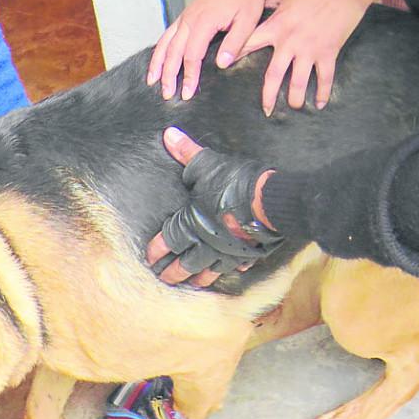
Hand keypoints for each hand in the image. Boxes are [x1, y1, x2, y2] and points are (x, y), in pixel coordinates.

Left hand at [146, 127, 281, 286]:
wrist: (268, 202)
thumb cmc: (233, 183)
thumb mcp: (206, 164)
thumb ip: (187, 153)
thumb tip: (169, 135)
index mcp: (191, 224)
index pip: (168, 240)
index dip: (157, 249)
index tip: (150, 258)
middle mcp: (206, 243)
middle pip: (186, 262)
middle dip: (174, 271)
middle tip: (165, 280)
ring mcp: (228, 251)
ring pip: (211, 269)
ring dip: (201, 277)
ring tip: (194, 283)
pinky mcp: (250, 252)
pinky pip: (239, 263)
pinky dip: (235, 268)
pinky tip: (235, 271)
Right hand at [147, 0, 265, 101]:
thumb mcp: (248, 21)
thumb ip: (234, 43)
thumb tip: (221, 64)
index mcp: (204, 23)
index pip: (192, 56)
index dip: (188, 76)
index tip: (188, 93)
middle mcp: (189, 20)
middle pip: (173, 52)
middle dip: (168, 75)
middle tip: (167, 95)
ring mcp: (185, 17)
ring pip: (165, 43)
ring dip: (157, 63)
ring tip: (152, 81)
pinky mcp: (185, 16)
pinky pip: (167, 35)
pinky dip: (159, 49)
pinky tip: (157, 60)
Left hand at [235, 0, 374, 114]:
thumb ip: (272, 3)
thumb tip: (262, 5)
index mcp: (277, 26)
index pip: (250, 43)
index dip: (236, 55)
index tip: (225, 66)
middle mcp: (290, 42)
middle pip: (273, 74)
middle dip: (268, 95)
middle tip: (266, 110)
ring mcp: (310, 49)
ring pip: (298, 81)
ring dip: (295, 98)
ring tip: (294, 107)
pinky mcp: (329, 52)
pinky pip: (325, 77)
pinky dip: (323, 92)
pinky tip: (320, 103)